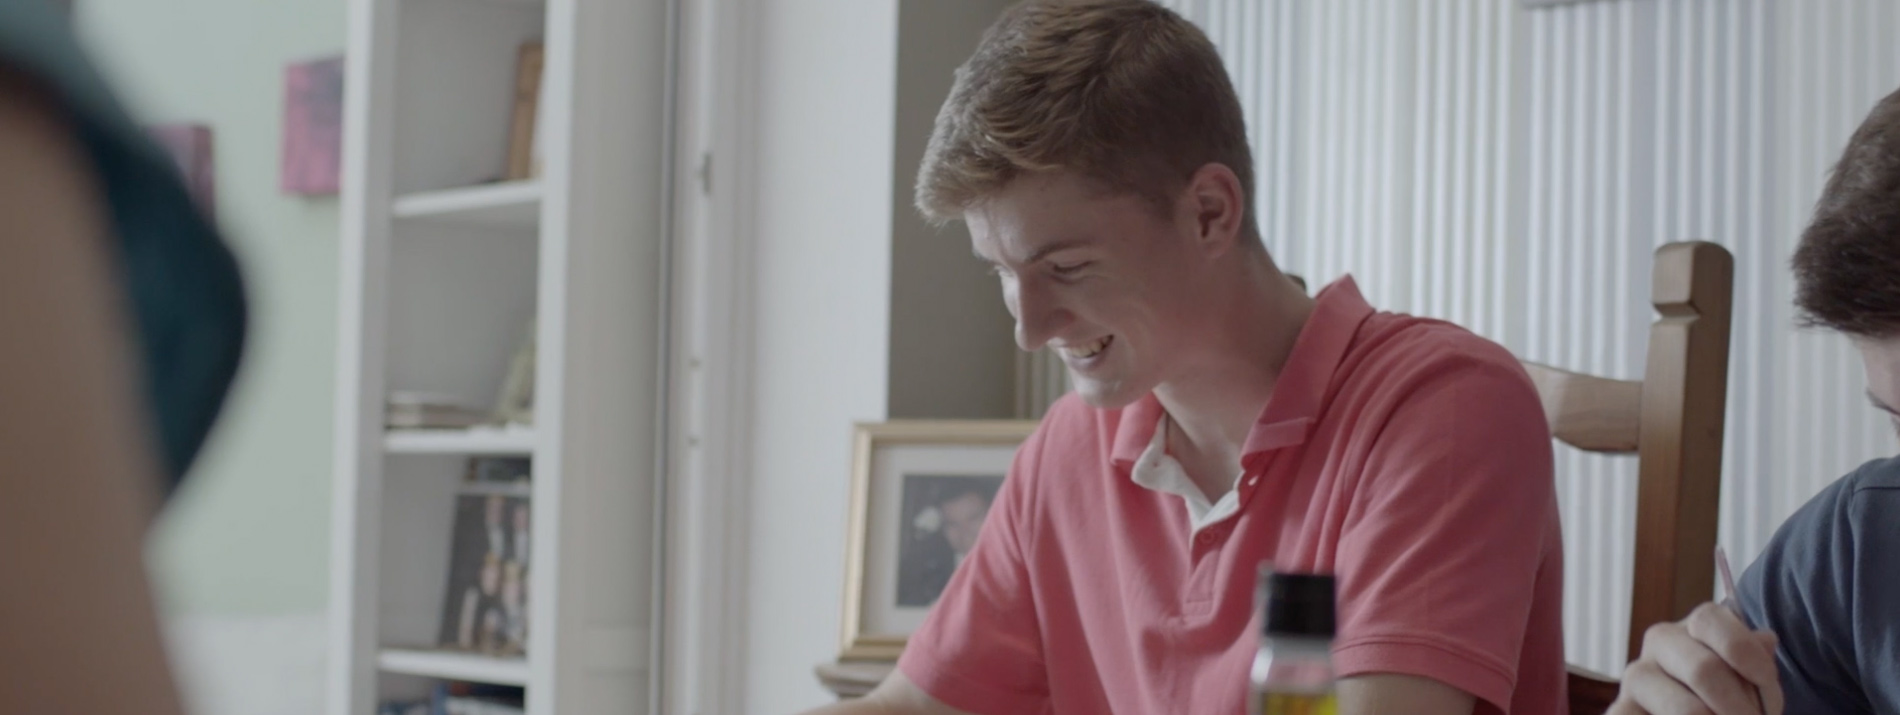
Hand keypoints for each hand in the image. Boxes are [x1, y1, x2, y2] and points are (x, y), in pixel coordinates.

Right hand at [1608, 602, 1782, 714]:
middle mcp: (1659, 644)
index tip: (1766, 681)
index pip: (1709, 620)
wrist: (1697, 710)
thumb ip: (1756, 660)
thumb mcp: (1750, 676)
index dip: (1744, 651)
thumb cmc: (1730, 695)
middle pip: (1704, 669)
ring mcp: (1637, 678)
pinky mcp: (1621, 708)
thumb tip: (1766, 640)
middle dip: (1739, 707)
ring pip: (1687, 710)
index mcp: (1693, 626)